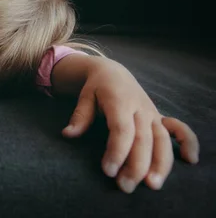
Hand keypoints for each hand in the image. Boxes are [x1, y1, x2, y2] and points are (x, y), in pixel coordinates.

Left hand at [62, 59, 199, 192]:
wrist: (113, 72)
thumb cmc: (97, 87)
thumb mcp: (85, 96)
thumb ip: (80, 116)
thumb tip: (68, 134)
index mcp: (120, 101)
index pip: (122, 130)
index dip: (116, 151)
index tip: (108, 171)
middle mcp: (140, 109)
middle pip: (143, 139)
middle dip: (135, 165)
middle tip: (125, 186)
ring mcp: (153, 114)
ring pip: (162, 140)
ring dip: (160, 163)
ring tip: (152, 185)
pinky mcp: (160, 118)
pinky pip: (179, 129)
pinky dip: (188, 142)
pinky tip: (190, 160)